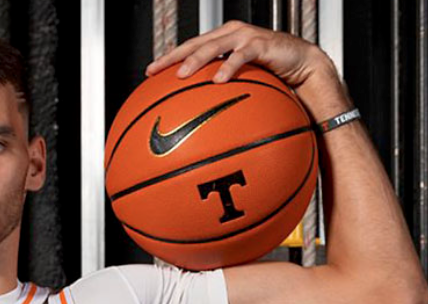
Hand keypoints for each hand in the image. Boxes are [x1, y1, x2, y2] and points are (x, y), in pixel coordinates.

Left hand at [144, 19, 333, 88]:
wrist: (301, 66)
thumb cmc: (269, 76)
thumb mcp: (239, 86)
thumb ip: (218, 95)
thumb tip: (196, 121)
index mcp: (220, 42)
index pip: (188, 48)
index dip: (167, 58)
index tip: (148, 73)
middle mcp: (229, 35)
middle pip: (194, 44)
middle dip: (173, 57)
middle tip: (155, 71)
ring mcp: (244, 37)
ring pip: (213, 46)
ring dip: (196, 59)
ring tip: (181, 74)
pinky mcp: (261, 43)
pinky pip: (241, 56)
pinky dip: (229, 67)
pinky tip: (219, 79)